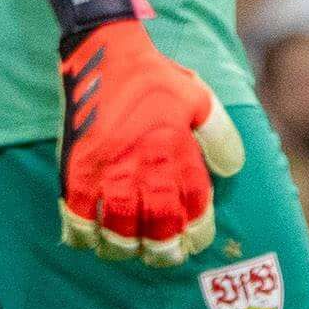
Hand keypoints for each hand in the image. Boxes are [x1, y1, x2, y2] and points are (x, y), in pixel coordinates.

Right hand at [40, 0, 242, 263]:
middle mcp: (144, 167)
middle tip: (164, 256)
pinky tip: (88, 241)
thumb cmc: (154, 78)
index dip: (196, 232)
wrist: (105, 51)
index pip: (193, 208)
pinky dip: (83, 235)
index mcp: (176, 152)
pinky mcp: (77, 169)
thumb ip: (220, 136)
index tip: (194, 239)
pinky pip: (77, 216)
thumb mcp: (200, 99)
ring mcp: (108, 171)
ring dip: (124, 248)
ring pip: (118, 230)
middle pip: (157, 228)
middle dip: (164, 251)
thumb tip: (231, 171)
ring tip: (128, 251)